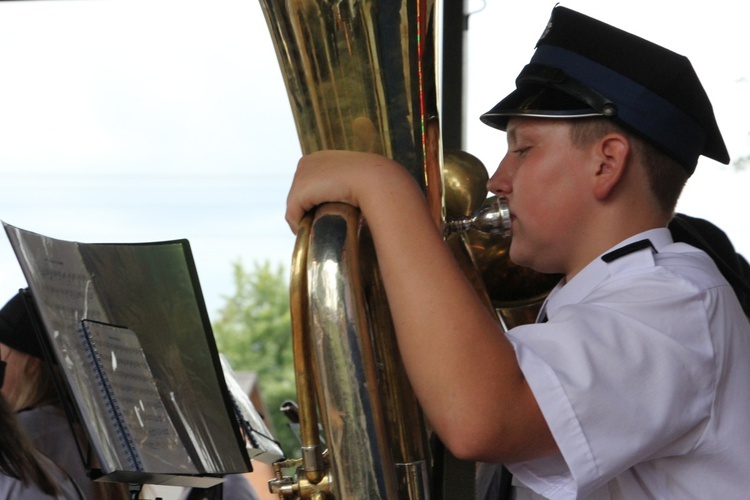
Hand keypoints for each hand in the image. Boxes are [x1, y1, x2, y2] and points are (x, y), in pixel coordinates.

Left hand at [285, 150, 412, 233]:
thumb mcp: (360, 180)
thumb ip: (350, 186)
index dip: (315, 201)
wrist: (376, 179)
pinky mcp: (300, 191)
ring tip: (317, 231)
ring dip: (304, 219)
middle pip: (300, 194)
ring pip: (295, 205)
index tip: (325, 215)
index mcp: (321, 157)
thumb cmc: (375, 181)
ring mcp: (302, 175)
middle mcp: (307, 162)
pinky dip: (299, 226)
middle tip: (320, 226)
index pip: (310, 183)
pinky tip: (310, 234)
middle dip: (307, 210)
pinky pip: (293, 214)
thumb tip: (350, 201)